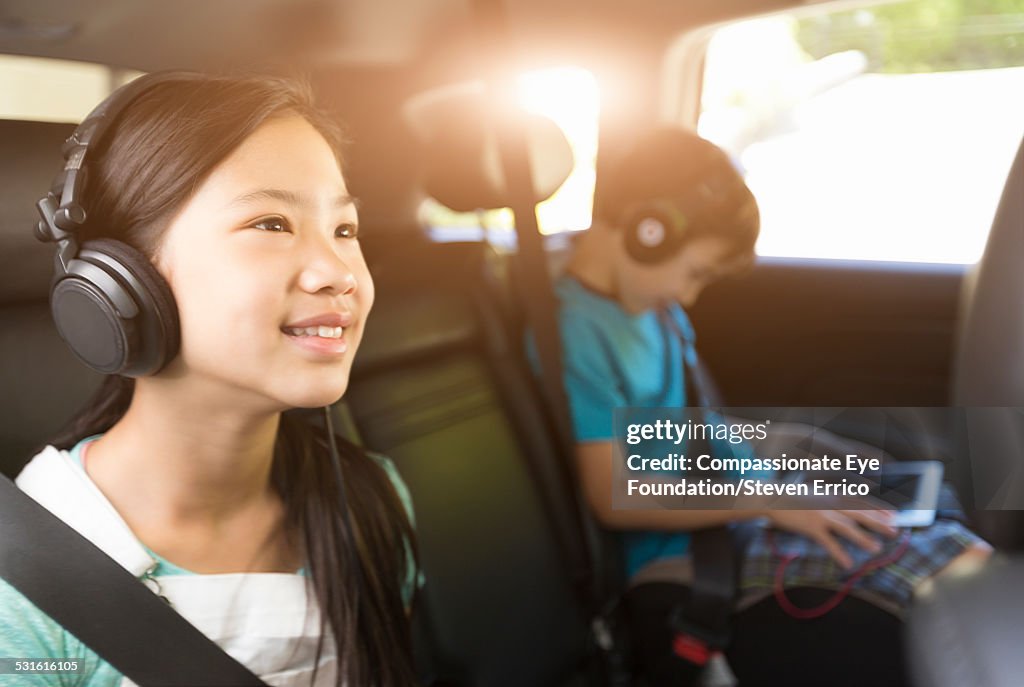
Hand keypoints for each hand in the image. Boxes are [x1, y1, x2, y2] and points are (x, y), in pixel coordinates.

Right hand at [766, 508, 898, 569]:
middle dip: (878, 523)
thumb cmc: (792, 497)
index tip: (894, 516)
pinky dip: (839, 553)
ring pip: (847, 527)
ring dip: (863, 538)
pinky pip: (828, 542)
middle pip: (859, 514)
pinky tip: (848, 563)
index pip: (861, 502)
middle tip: (895, 531)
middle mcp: (830, 504)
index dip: (878, 509)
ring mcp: (821, 515)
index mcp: (833, 495)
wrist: (772, 497)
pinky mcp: (811, 527)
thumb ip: (831, 499)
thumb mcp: (816, 494)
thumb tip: (846, 506)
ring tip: (876, 548)